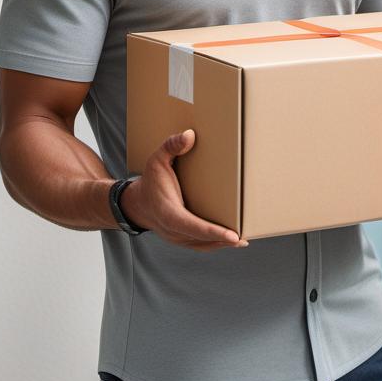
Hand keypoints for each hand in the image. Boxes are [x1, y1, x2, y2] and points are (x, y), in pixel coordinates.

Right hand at [121, 128, 248, 250]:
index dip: (212, 231)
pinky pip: (200, 245)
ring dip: (222, 244)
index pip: (192, 226)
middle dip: (223, 240)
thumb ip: (171, 146)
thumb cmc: (150, 181)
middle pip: (201, 240)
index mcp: (168, 213)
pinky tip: (230, 241)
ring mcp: (176, 238)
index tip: (233, 235)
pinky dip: (215, 244)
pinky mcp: (181, 239)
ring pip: (203, 245)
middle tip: (244, 238)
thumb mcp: (156, 160)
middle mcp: (172, 230)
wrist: (137, 203)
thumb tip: (190, 135)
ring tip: (242, 240)